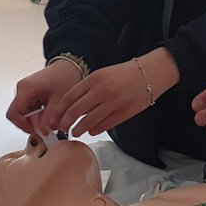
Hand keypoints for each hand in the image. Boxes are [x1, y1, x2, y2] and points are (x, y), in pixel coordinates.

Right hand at [6, 61, 82, 132]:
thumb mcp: (59, 100)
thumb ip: (49, 118)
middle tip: (49, 125)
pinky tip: (50, 110)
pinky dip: (40, 114)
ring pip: (25, 113)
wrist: (69, 66)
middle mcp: (22, 89)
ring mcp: (25, 92)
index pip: (13, 113)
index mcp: (26, 89)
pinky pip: (30, 109)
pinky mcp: (30, 94)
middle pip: (20, 115)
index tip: (35, 131)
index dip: (23, 125)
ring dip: (38, 118)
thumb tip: (42, 131)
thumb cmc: (65, 76)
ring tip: (52, 115)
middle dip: (34, 123)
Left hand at [52, 49, 178, 137]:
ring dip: (78, 129)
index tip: (55, 118)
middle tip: (62, 128)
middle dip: (65, 122)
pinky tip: (92, 130)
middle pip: (75, 111)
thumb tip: (71, 107)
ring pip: (88, 122)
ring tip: (75, 132)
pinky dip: (94, 130)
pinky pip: (103, 126)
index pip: (69, 97)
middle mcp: (102, 91)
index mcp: (94, 79)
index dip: (60, 110)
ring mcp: (113, 103)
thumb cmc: (124, 74)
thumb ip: (88, 88)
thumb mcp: (103, 74)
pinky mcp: (123, 113)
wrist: (150, 73)